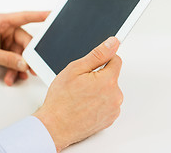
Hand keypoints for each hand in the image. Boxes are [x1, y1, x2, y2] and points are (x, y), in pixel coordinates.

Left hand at [0, 11, 48, 85]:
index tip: (53, 15)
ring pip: (20, 53)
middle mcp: (5, 29)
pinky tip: (12, 76)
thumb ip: (8, 59)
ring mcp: (5, 39)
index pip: (25, 17)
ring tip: (17, 76)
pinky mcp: (4, 48)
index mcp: (1, 22)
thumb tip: (24, 64)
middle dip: (27, 57)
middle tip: (31, 68)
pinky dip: (14, 68)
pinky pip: (14, 58)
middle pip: (25, 42)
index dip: (41, 15)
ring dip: (19, 66)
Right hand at [33, 37, 122, 151]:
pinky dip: (99, 103)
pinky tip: (85, 105)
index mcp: (108, 81)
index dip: (102, 60)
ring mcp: (113, 109)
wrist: (55, 127)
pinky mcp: (110, 119)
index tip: (92, 67)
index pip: (116, 60)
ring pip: (109, 90)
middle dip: (99, 76)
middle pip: (112, 76)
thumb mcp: (75, 69)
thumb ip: (98, 54)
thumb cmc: (61, 100)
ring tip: (81, 96)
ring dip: (99, 90)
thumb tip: (113, 43)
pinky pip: (108, 104)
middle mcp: (115, 96)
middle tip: (81, 84)